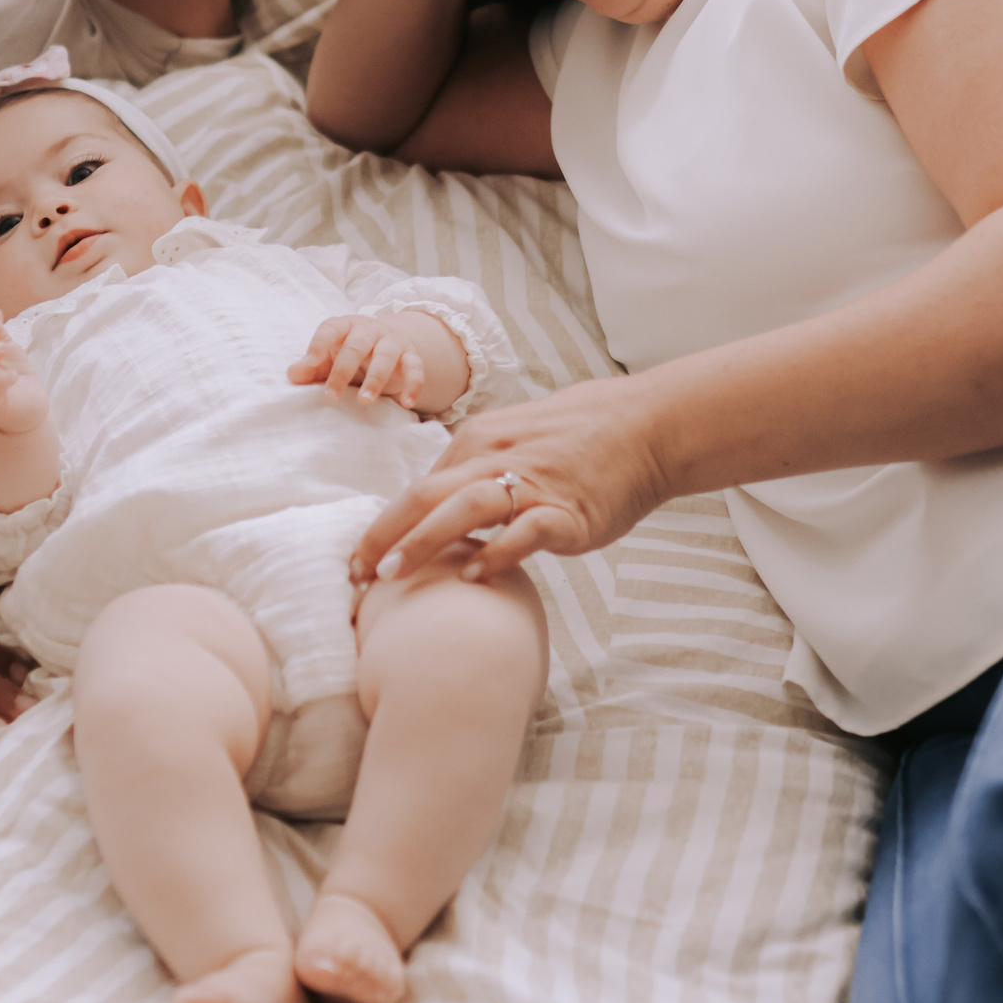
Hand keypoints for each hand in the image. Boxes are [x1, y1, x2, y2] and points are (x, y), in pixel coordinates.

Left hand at [289, 314, 426, 407]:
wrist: (386, 345)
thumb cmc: (348, 354)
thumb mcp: (328, 359)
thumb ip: (310, 367)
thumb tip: (292, 375)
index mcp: (344, 326)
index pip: (330, 329)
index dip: (319, 344)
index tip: (309, 363)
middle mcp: (368, 329)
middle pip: (356, 346)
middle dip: (343, 370)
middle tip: (331, 396)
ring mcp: (391, 342)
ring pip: (386, 356)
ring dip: (375, 379)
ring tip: (364, 401)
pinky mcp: (410, 355)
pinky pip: (415, 368)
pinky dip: (413, 384)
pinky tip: (407, 403)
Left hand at [350, 374, 676, 584]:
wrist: (648, 425)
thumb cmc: (581, 437)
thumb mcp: (517, 440)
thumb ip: (479, 470)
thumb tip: (441, 507)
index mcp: (480, 440)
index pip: (419, 487)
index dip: (385, 525)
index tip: (360, 560)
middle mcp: (499, 457)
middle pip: (425, 494)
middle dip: (384, 535)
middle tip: (355, 574)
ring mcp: (534, 483)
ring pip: (464, 507)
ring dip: (423, 541)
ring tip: (392, 576)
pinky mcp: (568, 510)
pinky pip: (526, 531)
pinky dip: (498, 551)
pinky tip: (476, 577)